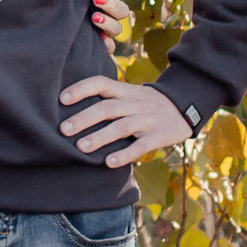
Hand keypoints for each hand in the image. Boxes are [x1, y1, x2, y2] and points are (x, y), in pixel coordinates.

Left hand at [58, 76, 190, 166]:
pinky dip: (125, 155)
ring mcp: (147, 120)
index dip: (81, 89)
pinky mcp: (158, 136)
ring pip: (121, 127)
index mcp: (125, 91)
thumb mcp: (130, 93)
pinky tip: (109, 163)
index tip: (62, 99)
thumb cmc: (147, 103)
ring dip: (100, 137)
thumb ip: (108, 96)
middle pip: (107, 108)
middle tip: (63, 129)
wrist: (184, 108)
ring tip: (80, 147)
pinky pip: (141, 146)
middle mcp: (134, 103)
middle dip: (84, 118)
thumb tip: (71, 104)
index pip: (101, 83)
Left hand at [69, 0, 131, 58]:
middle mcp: (110, 14)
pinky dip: (106, 44)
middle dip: (110, 3)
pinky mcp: (104, 46)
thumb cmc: (66, 3)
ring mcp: (108, 31)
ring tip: (94, 18)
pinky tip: (99, 39)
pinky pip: (110, 47)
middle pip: (121, 8)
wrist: (60, 29)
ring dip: (107, 22)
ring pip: (117, 28)